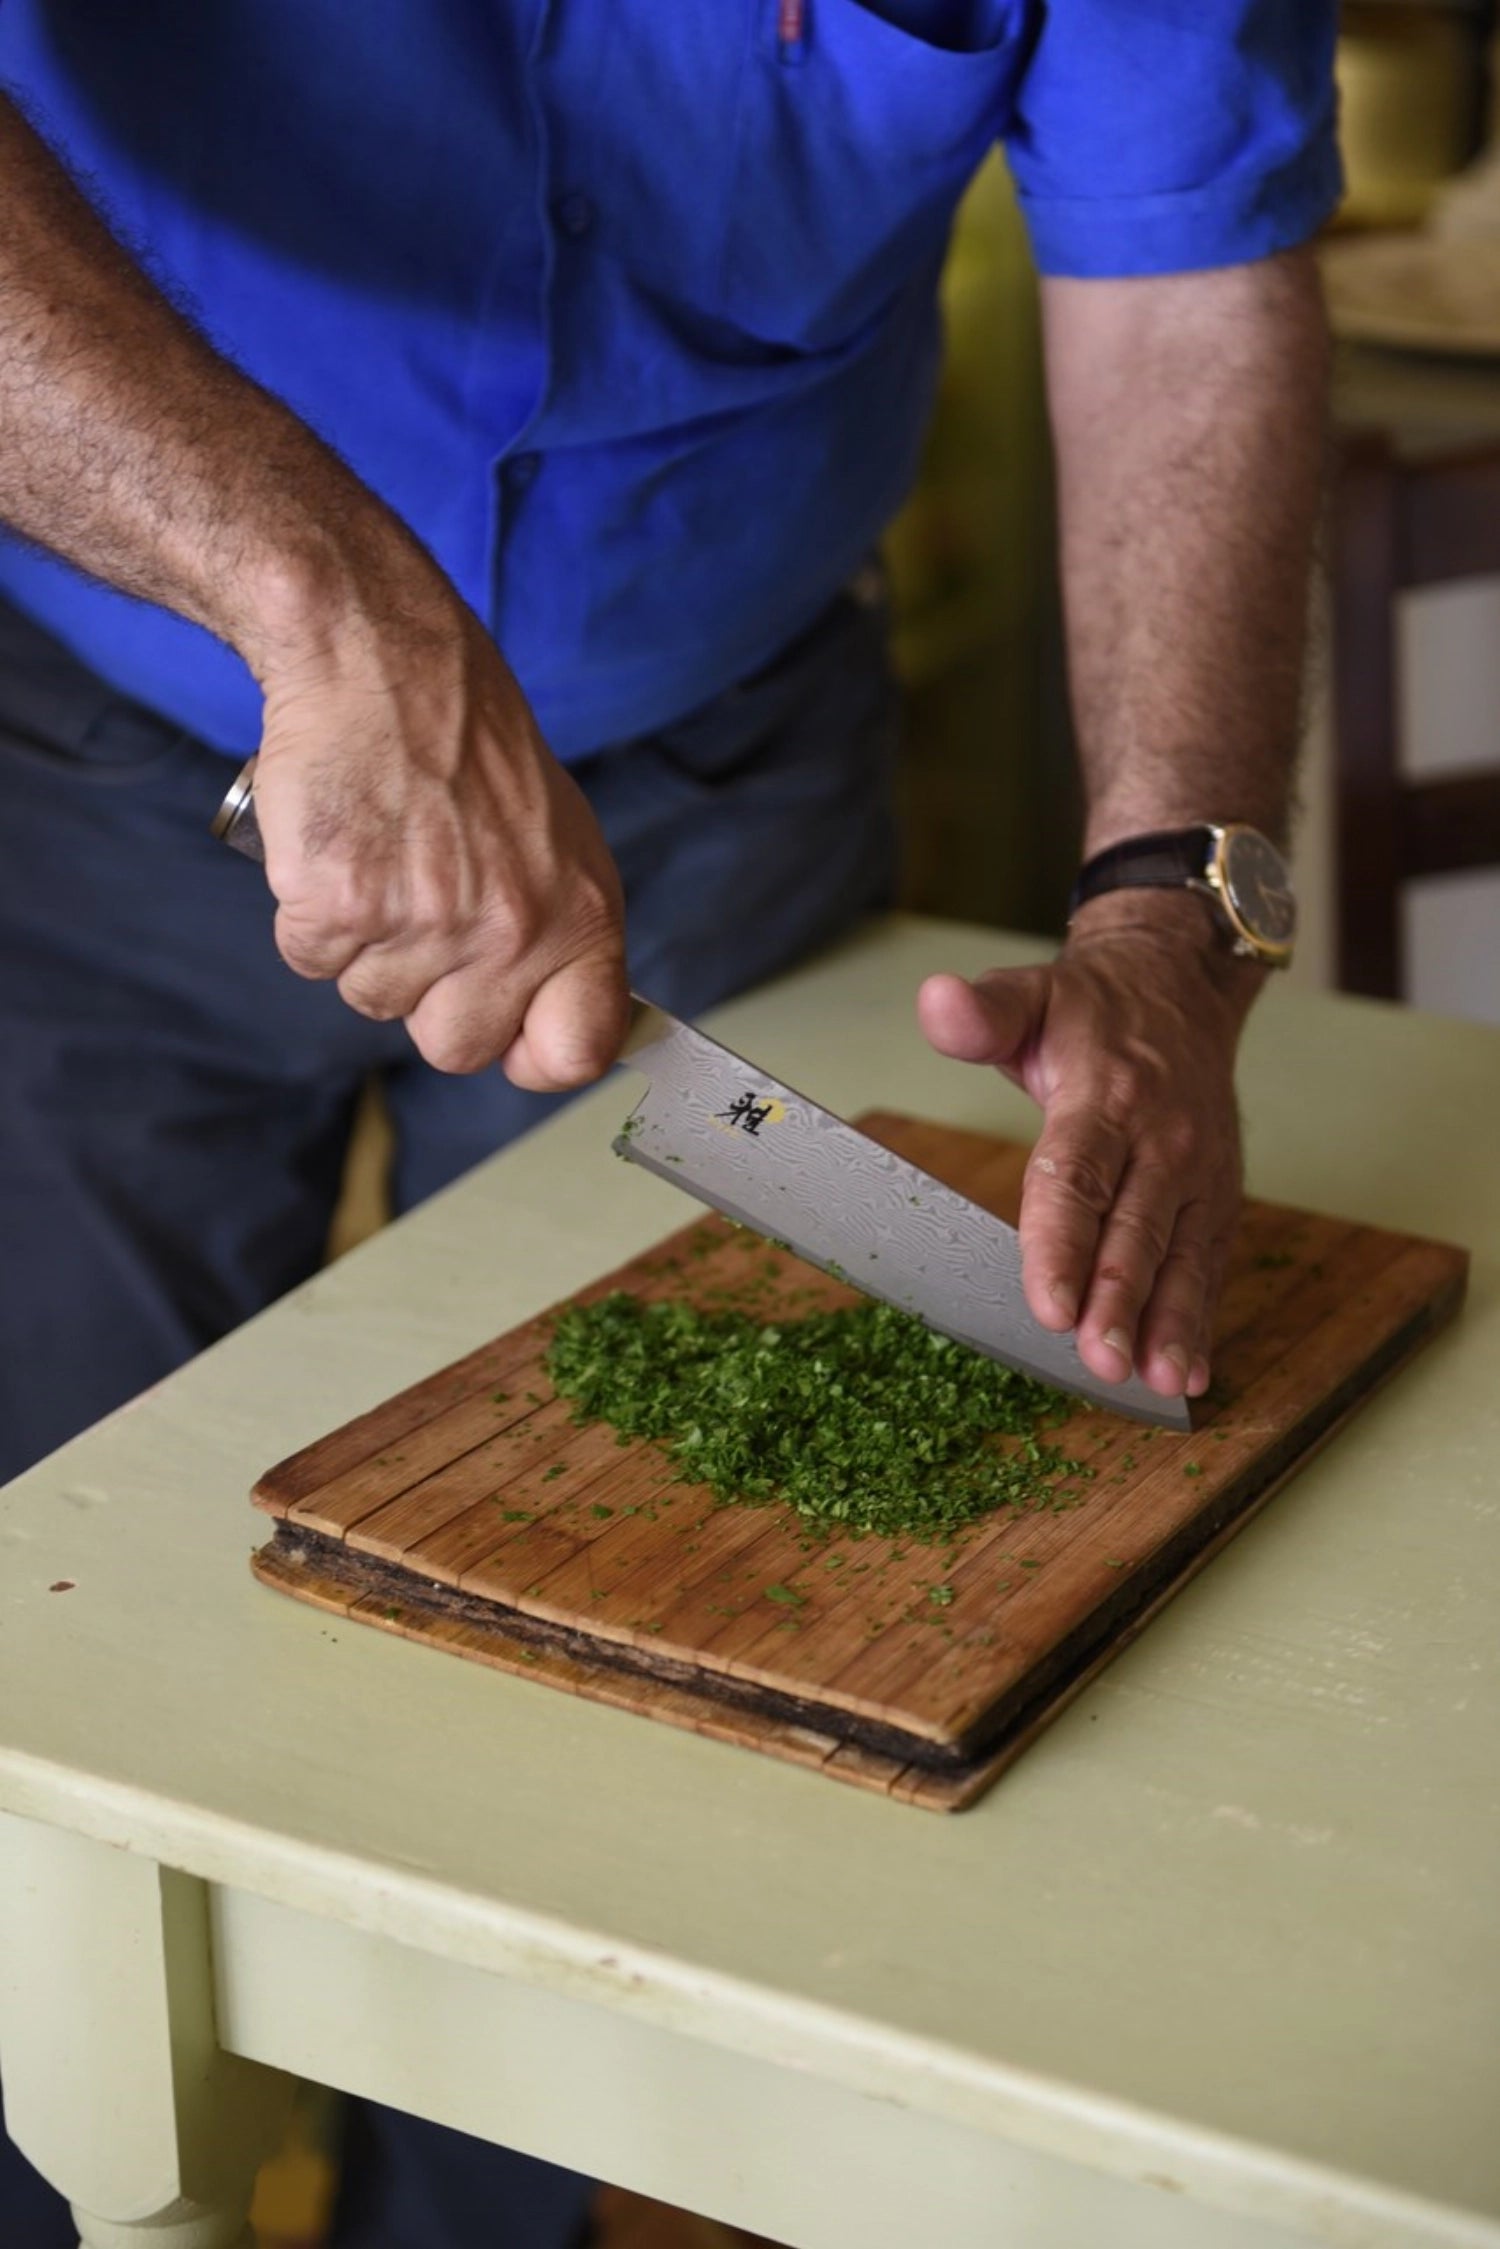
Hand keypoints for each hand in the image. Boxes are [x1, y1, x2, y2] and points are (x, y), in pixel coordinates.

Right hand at [250, 574, 627, 1087]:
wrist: (382, 659)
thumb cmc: (468, 743)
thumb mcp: (558, 838)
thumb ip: (561, 936)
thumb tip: (558, 1029)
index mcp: (579, 915)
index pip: (578, 1049)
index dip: (534, 1056)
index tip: (512, 1037)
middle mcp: (510, 929)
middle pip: (455, 1047)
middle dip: (428, 998)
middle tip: (423, 909)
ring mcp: (425, 922)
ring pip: (373, 1003)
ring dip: (365, 946)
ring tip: (384, 856)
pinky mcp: (342, 905)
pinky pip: (311, 961)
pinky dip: (310, 914)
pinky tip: (339, 848)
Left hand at [918, 894, 1262, 1400]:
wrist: (1180, 989)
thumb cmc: (1090, 1008)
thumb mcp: (1029, 992)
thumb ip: (982, 1011)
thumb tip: (937, 1001)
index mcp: (1107, 1095)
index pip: (1078, 1177)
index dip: (1061, 1243)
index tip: (1048, 1304)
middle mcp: (1162, 1140)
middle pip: (1136, 1231)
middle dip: (1118, 1302)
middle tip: (1101, 1361)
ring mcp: (1198, 1173)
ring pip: (1183, 1257)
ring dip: (1170, 1324)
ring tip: (1156, 1382)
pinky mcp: (1218, 1199)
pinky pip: (1210, 1263)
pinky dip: (1202, 1320)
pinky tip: (1188, 1373)